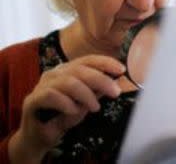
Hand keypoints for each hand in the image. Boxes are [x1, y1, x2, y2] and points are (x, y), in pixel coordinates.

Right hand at [8, 55, 124, 163]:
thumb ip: (97, 91)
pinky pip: (51, 95)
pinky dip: (66, 103)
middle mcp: (55, 73)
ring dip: (86, 94)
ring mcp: (42, 85)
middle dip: (102, 80)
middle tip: (115, 93)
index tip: (122, 70)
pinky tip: (74, 111)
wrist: (40, 137)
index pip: (88, 60)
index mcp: (68, 70)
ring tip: (95, 107)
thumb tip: (115, 82)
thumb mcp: (86, 103)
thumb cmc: (63, 117)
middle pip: (81, 70)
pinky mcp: (33, 100)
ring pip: (68, 82)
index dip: (106, 62)